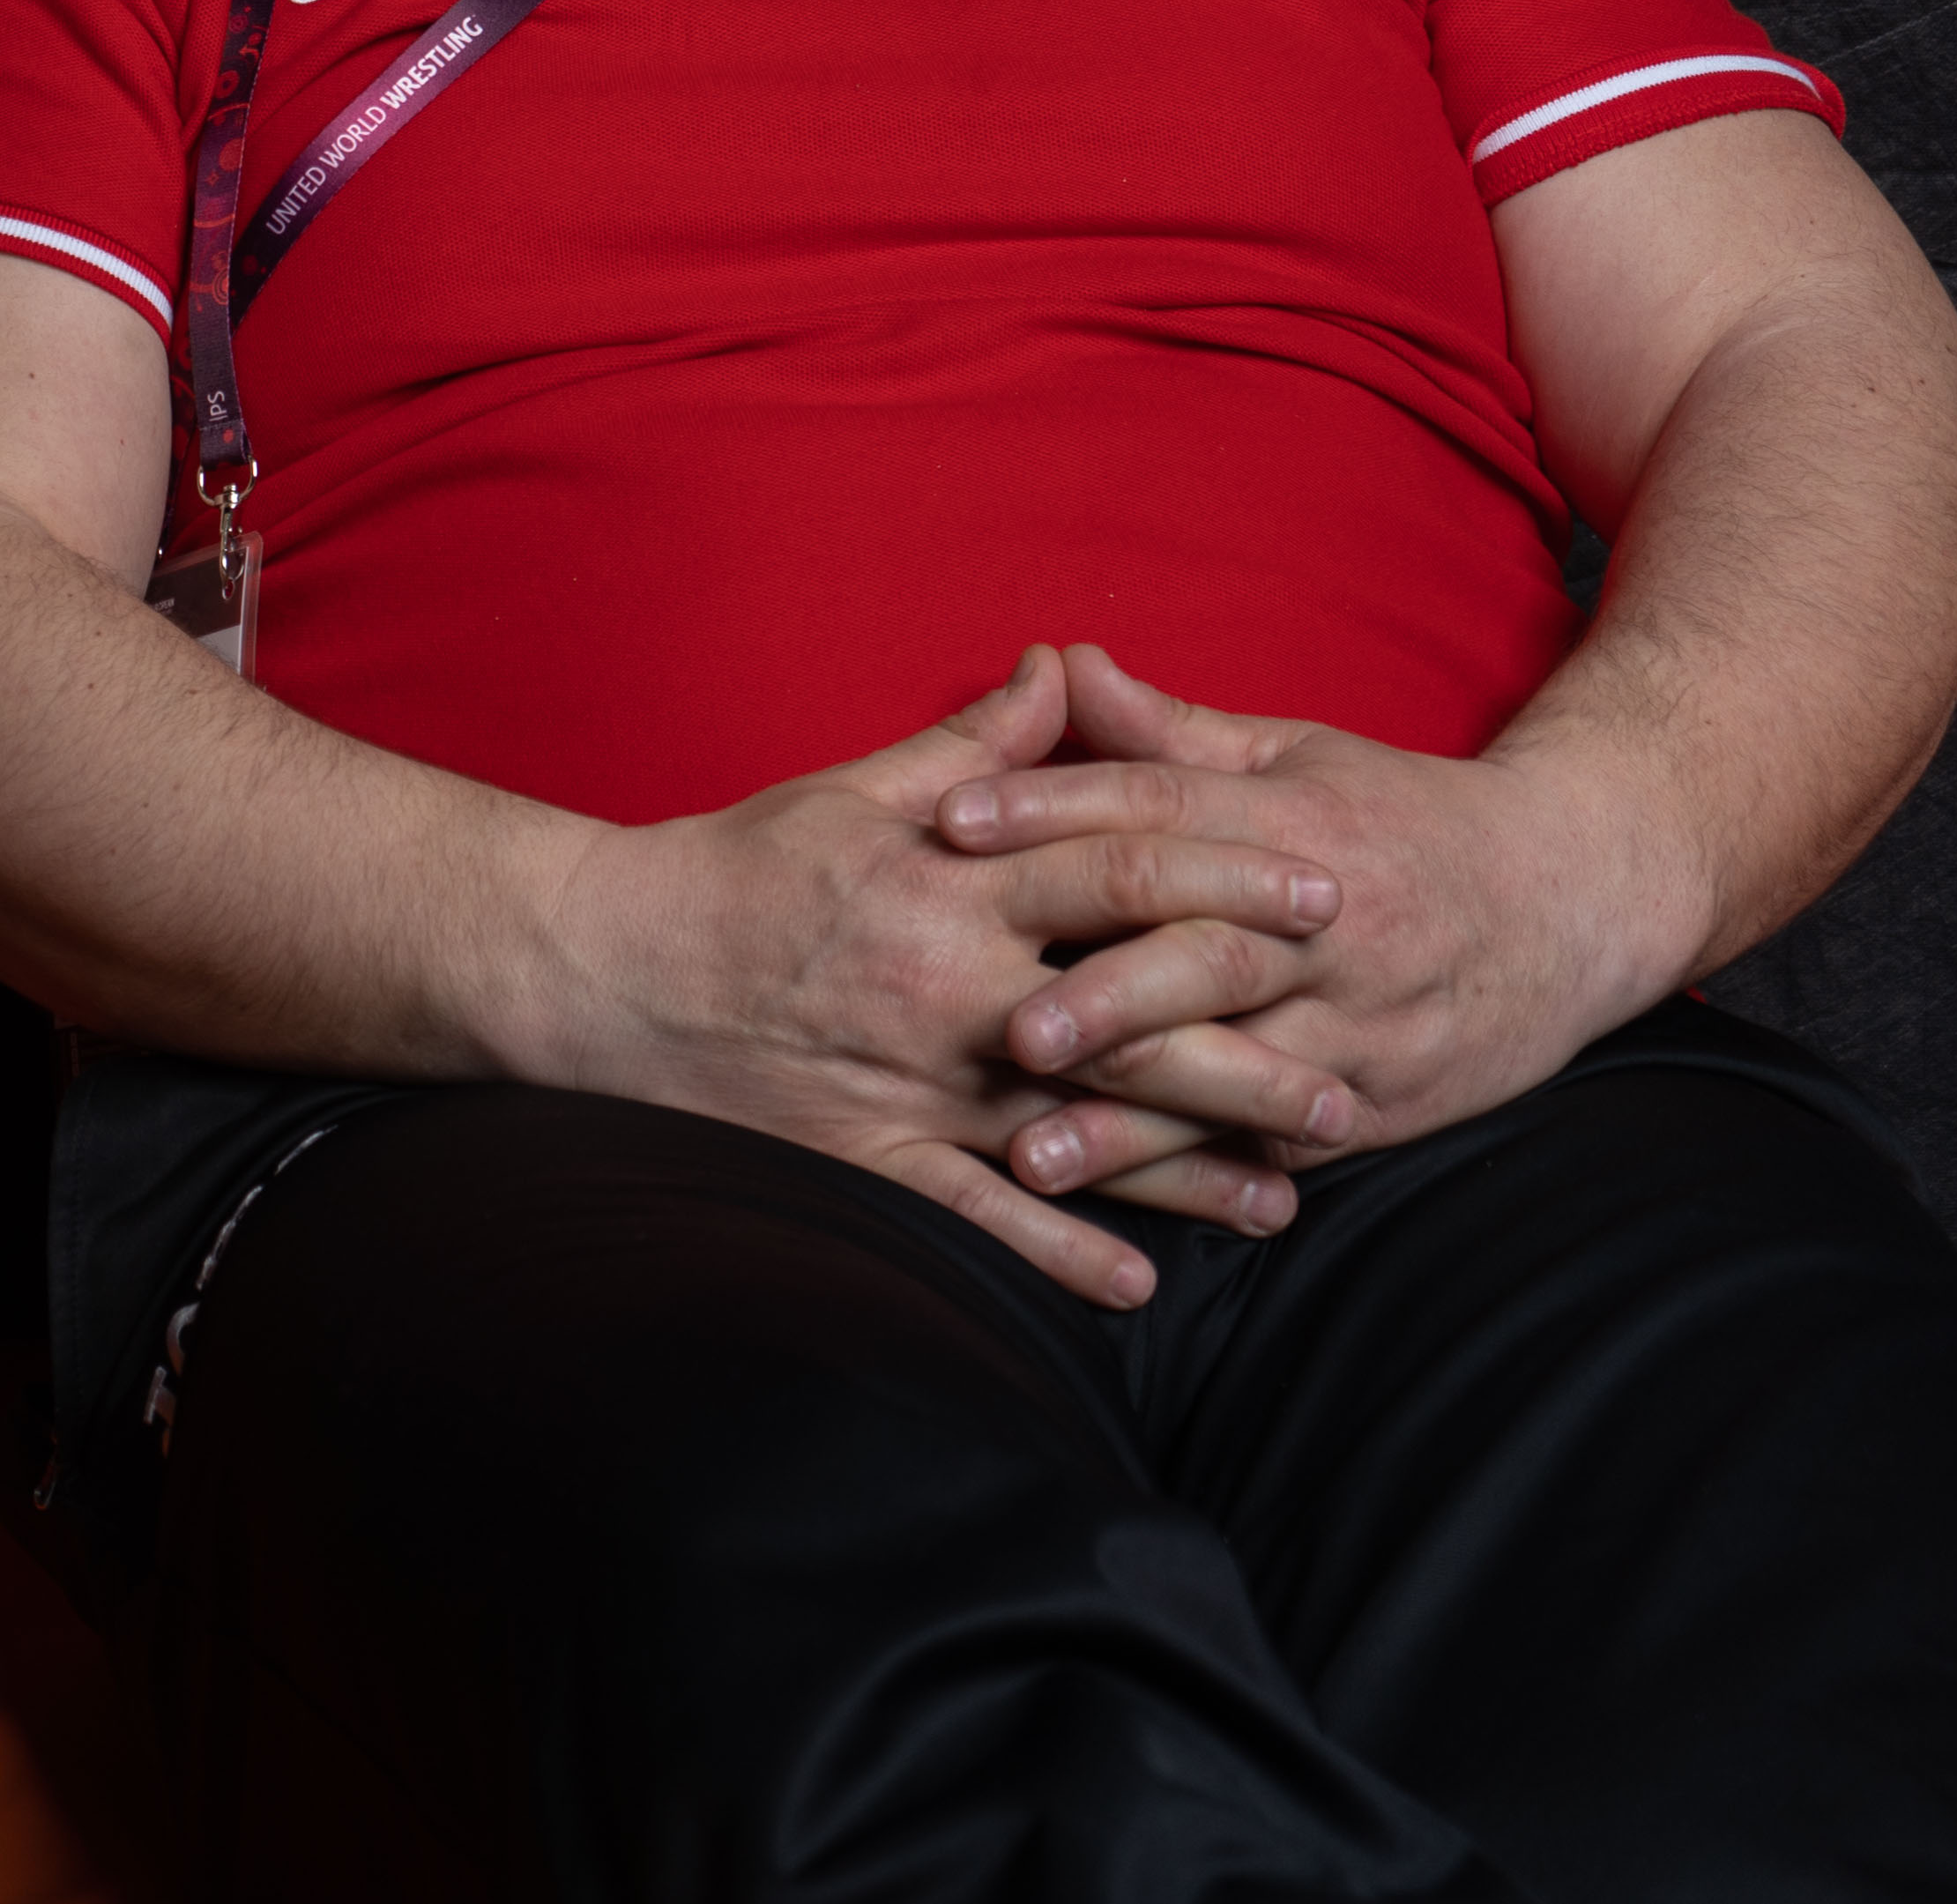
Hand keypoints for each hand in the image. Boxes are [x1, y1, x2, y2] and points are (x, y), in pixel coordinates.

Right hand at [536, 649, 1359, 1305]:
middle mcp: (952, 988)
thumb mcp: (851, 790)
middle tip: (1356, 1069)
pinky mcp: (868, 1156)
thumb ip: (973, 745)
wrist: (600, 967)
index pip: (1124, 866)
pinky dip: (1060, 1252)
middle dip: (1251, 1042)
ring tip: (1288, 1192)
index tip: (1326, 889)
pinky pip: (980, 1218)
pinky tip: (1139, 1286)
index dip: (1234, 876)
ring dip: (1188, 1167)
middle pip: (1134, 1013)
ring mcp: (915, 1082)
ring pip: (1080, 1129)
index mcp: (954, 882)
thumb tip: (1064, 671)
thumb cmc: (730, 871)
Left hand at [944, 643, 1681, 1166]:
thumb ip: (1169, 731)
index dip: (1051, 809)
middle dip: (1106, 997)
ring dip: (1133, 1122)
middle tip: (1006, 1028)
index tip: (950, 820)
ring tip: (1033, 1156)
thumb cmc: (1402, 817)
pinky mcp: (1379, 1102)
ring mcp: (1357, 1023)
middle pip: (1205, 956)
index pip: (1157, 810)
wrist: (1576, 898)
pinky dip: (1202, 1175)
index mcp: (1292, 822)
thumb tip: (1056, 665)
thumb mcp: (1297, 755)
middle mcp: (1326, 925)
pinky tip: (1122, 1205)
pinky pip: (1278, 1142)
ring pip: (1236, 1073)